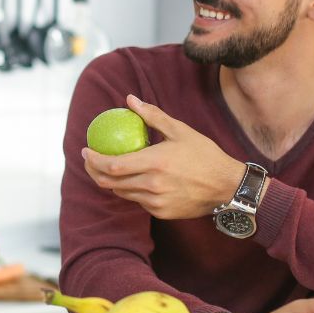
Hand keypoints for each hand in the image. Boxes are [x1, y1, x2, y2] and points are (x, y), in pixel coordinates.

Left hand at [81, 94, 245, 219]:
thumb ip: (152, 116)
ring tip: (108, 167)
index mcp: (155, 163)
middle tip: (90, 160)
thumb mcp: (180, 130)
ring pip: (121, 193)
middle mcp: (152, 185)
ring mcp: (155, 202)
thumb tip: (129, 99)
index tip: (86, 150)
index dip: (93, 160)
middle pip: (110, 182)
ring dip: (111, 180)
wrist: (227, 187)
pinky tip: (131, 178)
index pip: (112, 164)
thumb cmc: (204, 155)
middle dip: (94, 171)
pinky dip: (130, 189)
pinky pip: (137, 201)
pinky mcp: (161, 212)